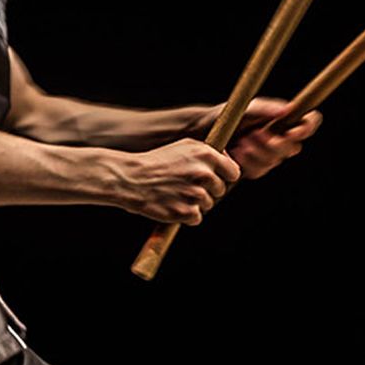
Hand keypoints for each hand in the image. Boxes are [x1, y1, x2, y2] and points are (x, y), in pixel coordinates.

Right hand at [118, 139, 240, 225]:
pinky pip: (196, 218)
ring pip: (208, 204)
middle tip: (187, 186)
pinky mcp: (186, 211)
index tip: (214, 179)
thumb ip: (208, 152)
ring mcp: (195, 193)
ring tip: (176, 194)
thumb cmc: (158, 162)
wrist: (130, 178)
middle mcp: (203, 173)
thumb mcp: (185, 146)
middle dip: (208, 190)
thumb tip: (228, 160)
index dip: (224, 177)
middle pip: (220, 190)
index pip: (233, 172)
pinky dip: (186, 215)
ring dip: (195, 203)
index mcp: (206, 155)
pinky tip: (172, 204)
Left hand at [225, 98, 322, 179]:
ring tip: (240, 142)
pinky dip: (247, 163)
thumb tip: (289, 109)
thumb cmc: (229, 115)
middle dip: (275, 145)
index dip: (306, 129)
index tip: (291, 132)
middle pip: (294, 148)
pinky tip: (235, 154)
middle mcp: (281, 138)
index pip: (308, 124)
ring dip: (257, 153)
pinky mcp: (257, 168)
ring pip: (276, 160)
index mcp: (284, 120)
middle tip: (254, 135)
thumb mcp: (247, 108)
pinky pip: (261, 171)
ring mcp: (270, 155)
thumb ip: (267, 108)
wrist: (205, 132)